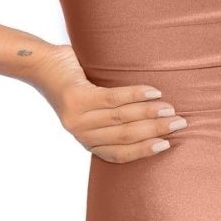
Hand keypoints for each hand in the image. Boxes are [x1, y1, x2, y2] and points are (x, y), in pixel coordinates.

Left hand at [27, 44, 187, 161]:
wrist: (40, 65)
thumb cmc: (74, 85)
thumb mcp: (91, 110)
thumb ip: (113, 120)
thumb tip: (153, 122)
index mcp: (87, 141)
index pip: (119, 154)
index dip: (144, 151)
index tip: (167, 144)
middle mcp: (81, 133)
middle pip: (125, 136)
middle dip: (156, 131)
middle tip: (179, 123)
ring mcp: (77, 117)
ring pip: (122, 118)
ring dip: (150, 113)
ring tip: (170, 108)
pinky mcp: (77, 98)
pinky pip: (113, 98)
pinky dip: (136, 95)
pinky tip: (153, 92)